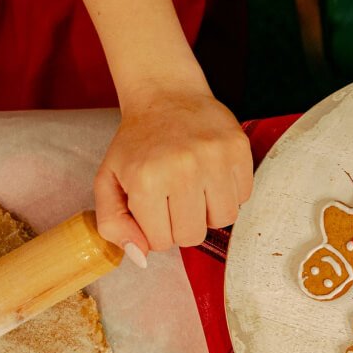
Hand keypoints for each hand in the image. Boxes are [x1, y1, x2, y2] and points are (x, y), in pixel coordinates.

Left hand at [94, 88, 252, 265]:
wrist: (166, 96)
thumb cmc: (137, 143)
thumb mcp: (108, 182)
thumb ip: (113, 224)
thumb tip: (140, 257)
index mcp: (146, 180)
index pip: (163, 242)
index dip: (158, 230)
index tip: (155, 209)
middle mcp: (182, 169)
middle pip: (194, 236)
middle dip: (184, 225)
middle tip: (176, 201)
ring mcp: (215, 158)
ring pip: (224, 220)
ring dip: (210, 211)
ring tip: (197, 189)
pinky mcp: (239, 149)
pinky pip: (244, 196)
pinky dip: (230, 193)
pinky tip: (213, 176)